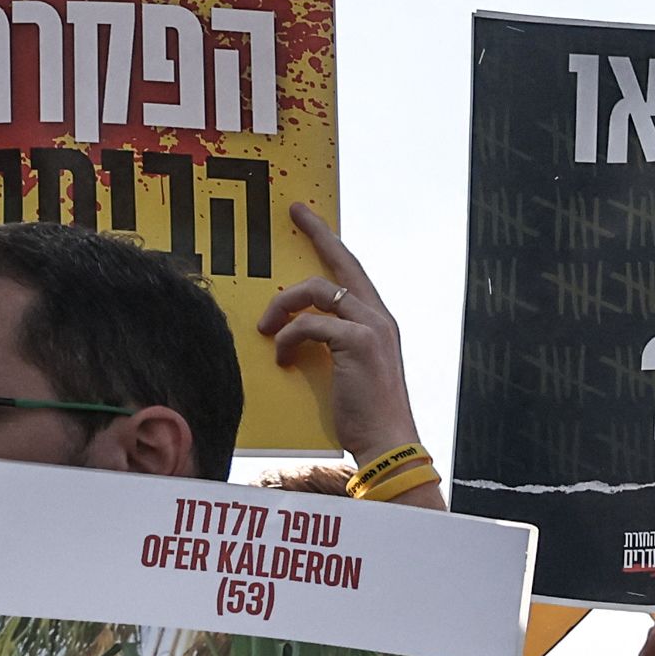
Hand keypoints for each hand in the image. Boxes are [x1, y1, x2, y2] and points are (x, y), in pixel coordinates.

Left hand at [256, 201, 420, 460]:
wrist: (388, 442)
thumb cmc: (366, 414)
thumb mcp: (351, 369)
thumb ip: (333, 341)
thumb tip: (295, 327)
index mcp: (379, 322)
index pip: (353, 272)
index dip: (331, 243)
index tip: (310, 220)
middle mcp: (379, 317)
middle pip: (343, 263)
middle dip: (318, 233)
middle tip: (295, 213)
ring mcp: (371, 327)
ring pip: (318, 290)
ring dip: (284, 305)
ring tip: (266, 327)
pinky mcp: (357, 341)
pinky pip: (310, 324)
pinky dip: (288, 339)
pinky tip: (282, 358)